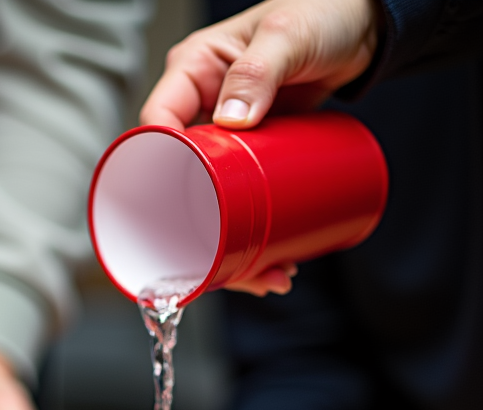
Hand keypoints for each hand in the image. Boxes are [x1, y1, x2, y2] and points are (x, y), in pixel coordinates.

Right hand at [140, 0, 377, 297]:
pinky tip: (268, 264)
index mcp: (190, 75)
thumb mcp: (287, 34)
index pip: (154, 129)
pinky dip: (253, 239)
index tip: (169, 208)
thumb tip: (231, 120)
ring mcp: (223, 141)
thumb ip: (259, 68)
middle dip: (201, 235)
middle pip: (178, 186)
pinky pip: (240, 206)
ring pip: (210, 207)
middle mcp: (199, 112)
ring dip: (231, 252)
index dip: (153, 171)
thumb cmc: (322, 10)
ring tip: (267, 276)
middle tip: (230, 265)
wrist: (364, 27)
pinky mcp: (250, 161)